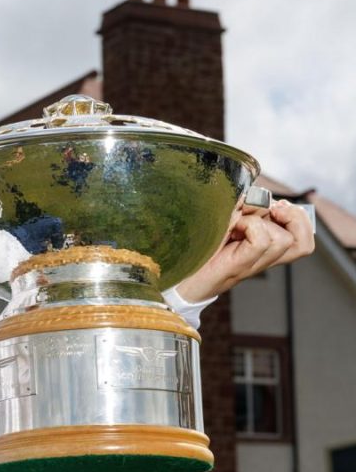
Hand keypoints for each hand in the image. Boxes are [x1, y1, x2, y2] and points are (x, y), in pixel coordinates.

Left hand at [176, 199, 314, 301]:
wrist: (170, 276)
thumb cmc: (191, 248)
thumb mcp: (219, 221)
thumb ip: (239, 208)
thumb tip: (253, 194)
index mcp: (260, 249)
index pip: (301, 240)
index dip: (298, 218)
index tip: (277, 206)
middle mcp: (260, 259)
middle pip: (302, 242)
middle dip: (293, 217)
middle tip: (270, 210)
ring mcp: (250, 264)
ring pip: (283, 239)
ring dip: (263, 221)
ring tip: (240, 221)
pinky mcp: (236, 266)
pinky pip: (262, 241)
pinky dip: (250, 226)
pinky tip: (231, 228)